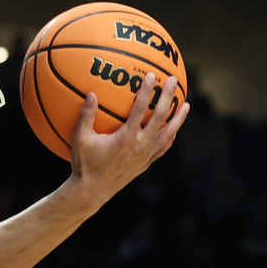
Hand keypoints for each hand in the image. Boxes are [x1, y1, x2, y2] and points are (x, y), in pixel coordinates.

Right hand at [70, 73, 189, 201]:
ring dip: (179, 118)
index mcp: (125, 138)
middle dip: (169, 97)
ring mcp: (146, 155)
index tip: (152, 76)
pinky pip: (164, 147)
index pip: (141, 109)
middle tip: (174, 81)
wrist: (92, 191)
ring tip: (186, 105)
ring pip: (169, 133)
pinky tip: (174, 129)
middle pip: (161, 117)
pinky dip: (171, 136)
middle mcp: (140, 145)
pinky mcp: (147, 163)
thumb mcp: (80, 139)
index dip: (148, 91)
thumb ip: (86, 116)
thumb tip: (91, 93)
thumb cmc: (84, 164)